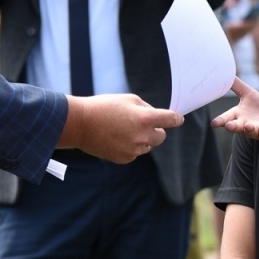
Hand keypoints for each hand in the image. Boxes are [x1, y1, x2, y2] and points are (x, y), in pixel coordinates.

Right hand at [64, 94, 180, 162]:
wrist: (80, 124)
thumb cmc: (104, 107)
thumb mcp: (128, 99)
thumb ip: (146, 108)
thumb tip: (157, 117)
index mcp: (145, 118)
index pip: (170, 120)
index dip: (176, 118)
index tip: (178, 119)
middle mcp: (142, 136)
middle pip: (161, 136)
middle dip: (156, 129)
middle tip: (143, 123)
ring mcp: (134, 150)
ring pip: (147, 145)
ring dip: (142, 138)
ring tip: (123, 130)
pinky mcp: (125, 159)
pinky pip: (135, 153)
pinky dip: (130, 147)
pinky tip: (116, 139)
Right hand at [214, 78, 258, 143]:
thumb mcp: (248, 94)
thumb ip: (236, 85)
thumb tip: (224, 72)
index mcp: (238, 115)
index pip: (227, 118)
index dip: (220, 121)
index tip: (213, 124)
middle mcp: (245, 124)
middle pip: (236, 127)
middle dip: (232, 127)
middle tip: (228, 126)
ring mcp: (257, 129)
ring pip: (251, 130)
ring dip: (249, 129)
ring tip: (247, 126)